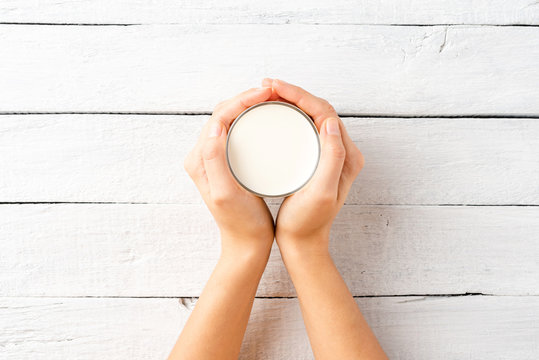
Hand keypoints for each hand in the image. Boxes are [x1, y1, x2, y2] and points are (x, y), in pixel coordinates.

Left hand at [184, 87, 274, 255]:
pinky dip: (252, 119)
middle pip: (223, 114)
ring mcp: (215, 158)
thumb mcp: (224, 194)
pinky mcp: (228, 163)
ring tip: (273, 99)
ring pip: (231, 120)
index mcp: (199, 159)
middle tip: (273, 91)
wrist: (247, 244)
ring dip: (249, 105)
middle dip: (246, 97)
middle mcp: (203, 155)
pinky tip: (268, 117)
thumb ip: (214, 160)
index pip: (218, 117)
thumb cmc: (240, 223)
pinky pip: (238, 132)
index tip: (266, 93)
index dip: (242, 100)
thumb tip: (215, 124)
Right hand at [261, 78, 364, 253]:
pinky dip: (289, 115)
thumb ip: (332, 158)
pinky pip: (305, 128)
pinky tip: (273, 113)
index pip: (325, 112)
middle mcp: (341, 152)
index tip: (274, 87)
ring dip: (291, 101)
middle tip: (266, 85)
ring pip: (311, 116)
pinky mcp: (315, 160)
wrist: (302, 243)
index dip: (300, 95)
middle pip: (319, 109)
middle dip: (294, 92)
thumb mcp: (321, 193)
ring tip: (267, 94)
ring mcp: (328, 155)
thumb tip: (329, 121)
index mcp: (346, 156)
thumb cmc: (308, 223)